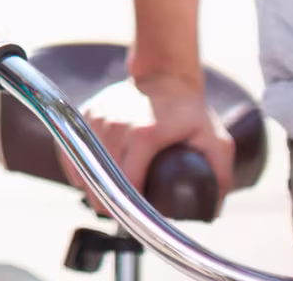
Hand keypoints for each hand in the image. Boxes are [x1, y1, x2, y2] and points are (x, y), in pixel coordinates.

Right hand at [75, 76, 234, 212]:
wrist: (163, 76)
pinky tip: (83, 178)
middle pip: (101, 177)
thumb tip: (213, 210)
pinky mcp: (87, 114)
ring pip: (82, 164)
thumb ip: (220, 175)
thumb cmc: (189, 112)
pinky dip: (75, 167)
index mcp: (145, 135)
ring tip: (102, 198)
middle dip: (107, 201)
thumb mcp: (216, 141)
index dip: (128, 206)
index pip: (126, 182)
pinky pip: (71, 147)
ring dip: (90, 185)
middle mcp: (116, 126)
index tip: (136, 217)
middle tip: (119, 214)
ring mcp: (98, 118)